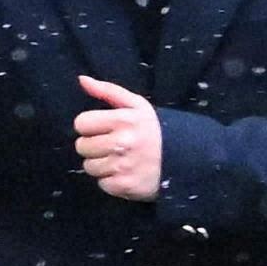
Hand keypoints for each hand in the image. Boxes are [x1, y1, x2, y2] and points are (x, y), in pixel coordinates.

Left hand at [71, 73, 164, 202]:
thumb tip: (82, 80)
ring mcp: (123, 166)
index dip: (90, 126)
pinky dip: (111, 181)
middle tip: (113, 145)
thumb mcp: (137, 105)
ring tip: (119, 160)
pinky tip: (125, 173)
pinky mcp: (124, 186)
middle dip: (94, 146)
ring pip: (89, 166)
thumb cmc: (154, 130)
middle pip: (82, 146)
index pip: (81, 123)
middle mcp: (122, 143)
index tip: (104, 129)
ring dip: (101, 164)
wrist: (185, 160)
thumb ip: (108, 90)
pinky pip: (102, 184)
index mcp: (123, 120)